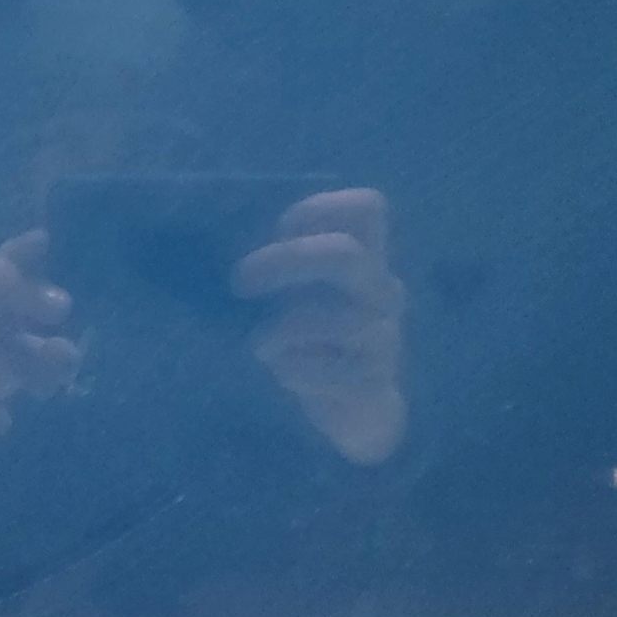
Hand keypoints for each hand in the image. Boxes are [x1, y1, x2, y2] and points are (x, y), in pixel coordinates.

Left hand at [232, 189, 407, 463]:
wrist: (359, 409)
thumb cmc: (317, 340)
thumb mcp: (303, 293)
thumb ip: (286, 267)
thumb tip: (233, 257)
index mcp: (367, 258)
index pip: (367, 207)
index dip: (319, 209)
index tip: (280, 233)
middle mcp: (381, 290)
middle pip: (344, 254)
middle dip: (285, 261)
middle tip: (241, 281)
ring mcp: (384, 335)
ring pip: (333, 318)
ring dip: (281, 329)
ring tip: (260, 344)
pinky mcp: (374, 381)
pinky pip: (328, 370)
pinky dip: (293, 369)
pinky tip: (284, 373)